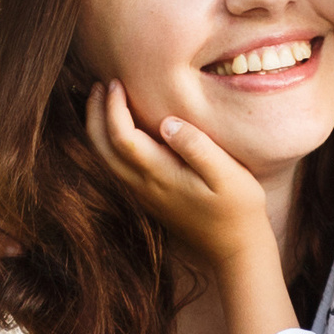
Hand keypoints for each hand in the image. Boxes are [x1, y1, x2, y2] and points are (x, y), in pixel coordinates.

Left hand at [84, 80, 274, 277]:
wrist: (236, 251)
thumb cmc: (239, 210)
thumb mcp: (228, 175)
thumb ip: (197, 147)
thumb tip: (167, 122)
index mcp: (160, 175)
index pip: (122, 137)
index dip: (113, 108)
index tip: (115, 83)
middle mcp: (144, 186)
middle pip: (102, 149)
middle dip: (94, 115)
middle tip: (98, 85)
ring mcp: (144, 194)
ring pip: (105, 160)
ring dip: (98, 128)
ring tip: (102, 101)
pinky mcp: (150, 198)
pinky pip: (117, 167)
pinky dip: (109, 143)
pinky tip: (121, 129)